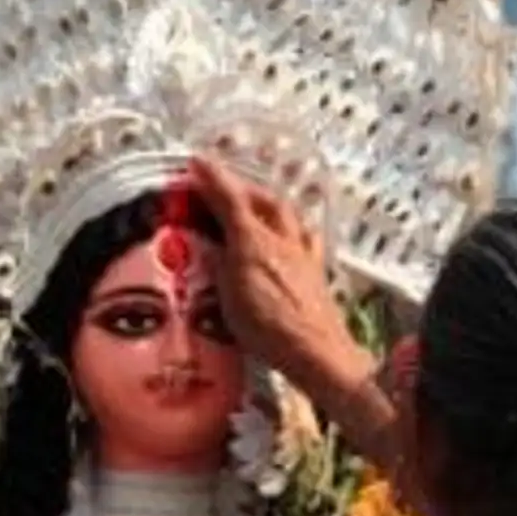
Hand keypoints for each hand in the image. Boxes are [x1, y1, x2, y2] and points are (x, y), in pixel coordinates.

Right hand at [186, 154, 353, 385]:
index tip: (198, 162)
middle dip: (245, 188)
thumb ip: (219, 266)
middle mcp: (283, 241)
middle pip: (267, 201)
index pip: (232, 200)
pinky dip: (292, 229)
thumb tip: (213, 248)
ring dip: (270, 205)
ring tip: (257, 207)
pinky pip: (304, 238)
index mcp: (256, 242)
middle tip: (226, 187)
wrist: (317, 353)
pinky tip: (289, 238)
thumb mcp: (230, 298)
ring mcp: (304, 256)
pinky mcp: (316, 274)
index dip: (214, 180)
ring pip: (289, 217)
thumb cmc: (270, 328)